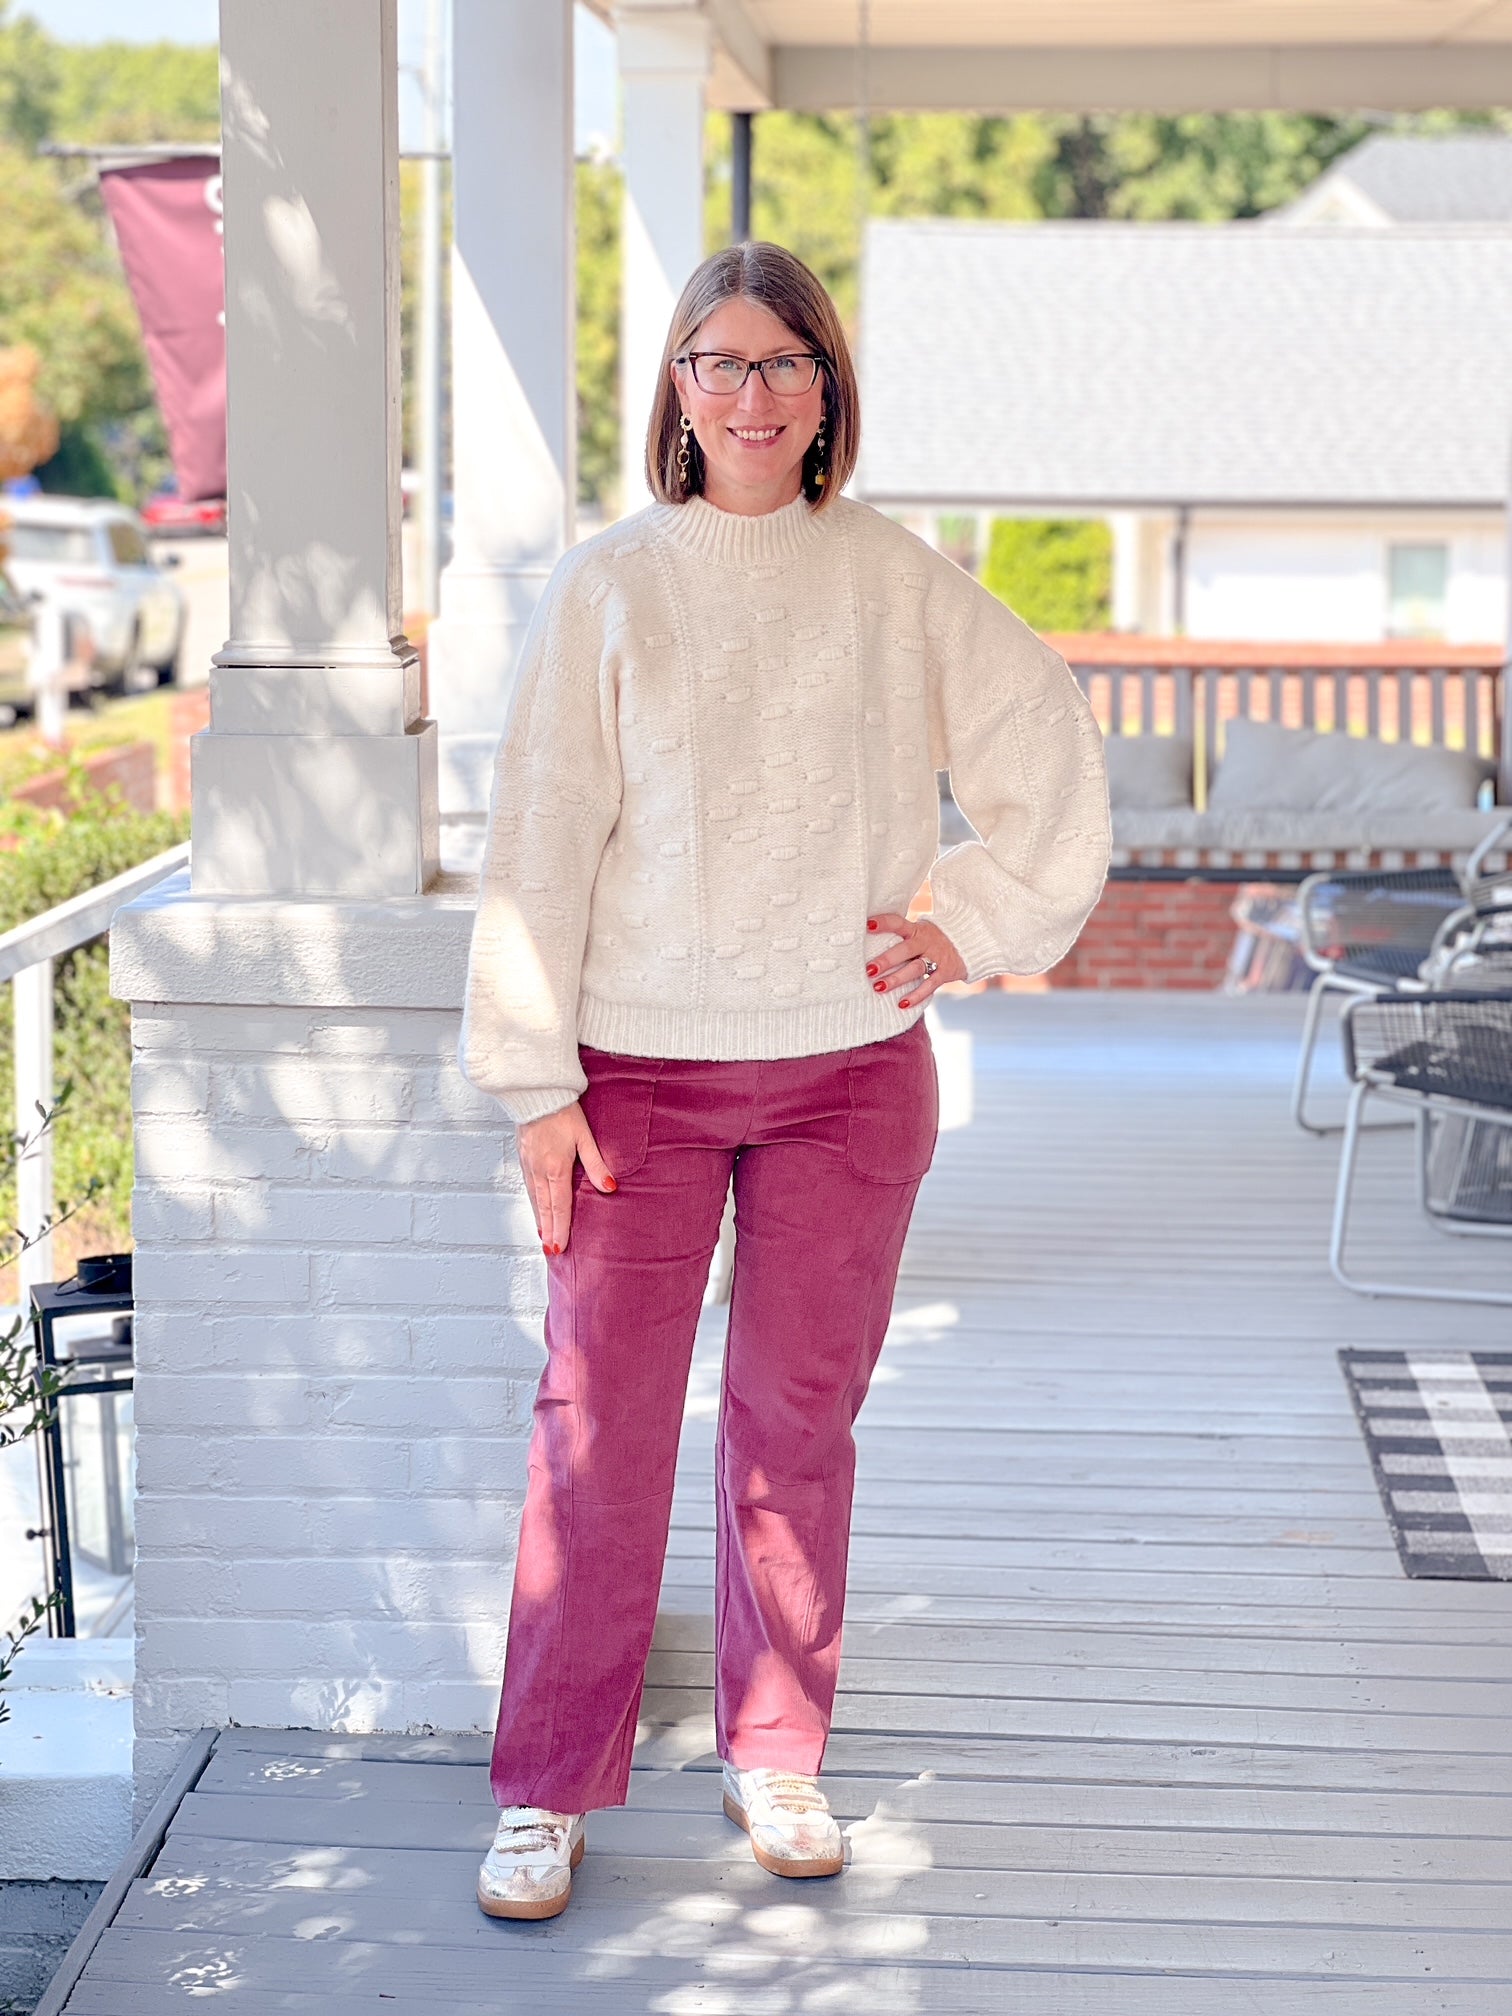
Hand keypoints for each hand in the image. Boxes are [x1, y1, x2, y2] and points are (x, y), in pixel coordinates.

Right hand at [516, 1100, 616, 1255]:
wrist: (535, 1092)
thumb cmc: (562, 1110)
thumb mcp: (584, 1136)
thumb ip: (596, 1163)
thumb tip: (609, 1187)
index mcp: (556, 1167)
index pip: (559, 1206)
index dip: (561, 1228)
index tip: (560, 1247)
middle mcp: (539, 1170)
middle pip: (545, 1207)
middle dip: (549, 1231)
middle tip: (552, 1251)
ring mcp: (528, 1164)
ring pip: (534, 1199)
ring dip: (539, 1219)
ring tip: (544, 1236)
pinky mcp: (523, 1157)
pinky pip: (528, 1187)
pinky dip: (532, 1202)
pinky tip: (536, 1207)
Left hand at [865, 910, 965, 1009]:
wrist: (969, 944)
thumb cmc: (934, 938)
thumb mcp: (921, 929)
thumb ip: (902, 933)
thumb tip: (869, 933)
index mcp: (916, 929)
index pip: (898, 923)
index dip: (884, 923)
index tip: (867, 925)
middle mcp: (926, 942)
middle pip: (905, 950)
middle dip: (887, 960)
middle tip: (869, 969)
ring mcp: (936, 958)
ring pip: (914, 969)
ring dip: (896, 979)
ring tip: (879, 987)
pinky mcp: (945, 973)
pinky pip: (929, 986)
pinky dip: (916, 996)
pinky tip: (902, 1003)